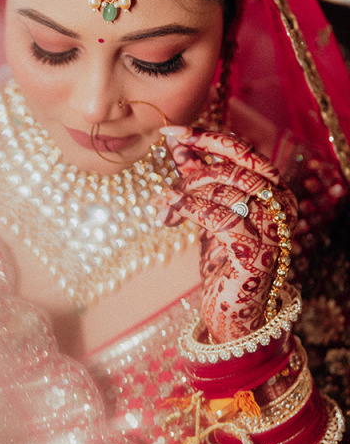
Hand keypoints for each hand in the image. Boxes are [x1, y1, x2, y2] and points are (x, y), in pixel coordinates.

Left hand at [160, 128, 296, 342]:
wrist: (236, 313)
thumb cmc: (225, 259)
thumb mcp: (211, 210)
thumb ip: (200, 178)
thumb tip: (177, 144)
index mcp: (275, 191)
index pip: (244, 151)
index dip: (207, 137)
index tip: (171, 131)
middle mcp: (281, 207)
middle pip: (236, 168)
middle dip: (195, 170)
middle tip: (168, 186)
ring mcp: (273, 230)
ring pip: (227, 192)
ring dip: (186, 193)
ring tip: (163, 205)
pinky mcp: (256, 253)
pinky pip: (221, 218)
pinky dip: (190, 208)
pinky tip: (170, 211)